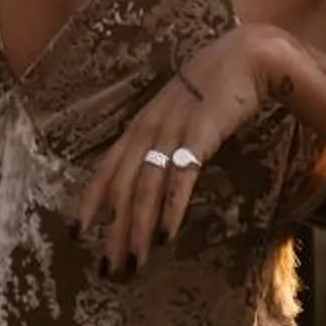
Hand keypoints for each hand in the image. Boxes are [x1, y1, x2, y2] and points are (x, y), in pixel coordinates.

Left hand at [79, 23, 292, 274]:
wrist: (247, 58)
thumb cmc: (215, 88)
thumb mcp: (179, 115)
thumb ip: (165, 141)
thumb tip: (157, 175)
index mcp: (140, 126)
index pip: (106, 169)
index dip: (90, 202)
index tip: (78, 233)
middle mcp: (149, 129)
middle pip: (122, 187)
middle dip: (112, 230)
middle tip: (107, 267)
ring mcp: (172, 132)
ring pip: (146, 188)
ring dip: (138, 229)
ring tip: (135, 261)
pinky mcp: (199, 135)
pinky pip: (181, 178)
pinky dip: (171, 208)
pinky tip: (167, 234)